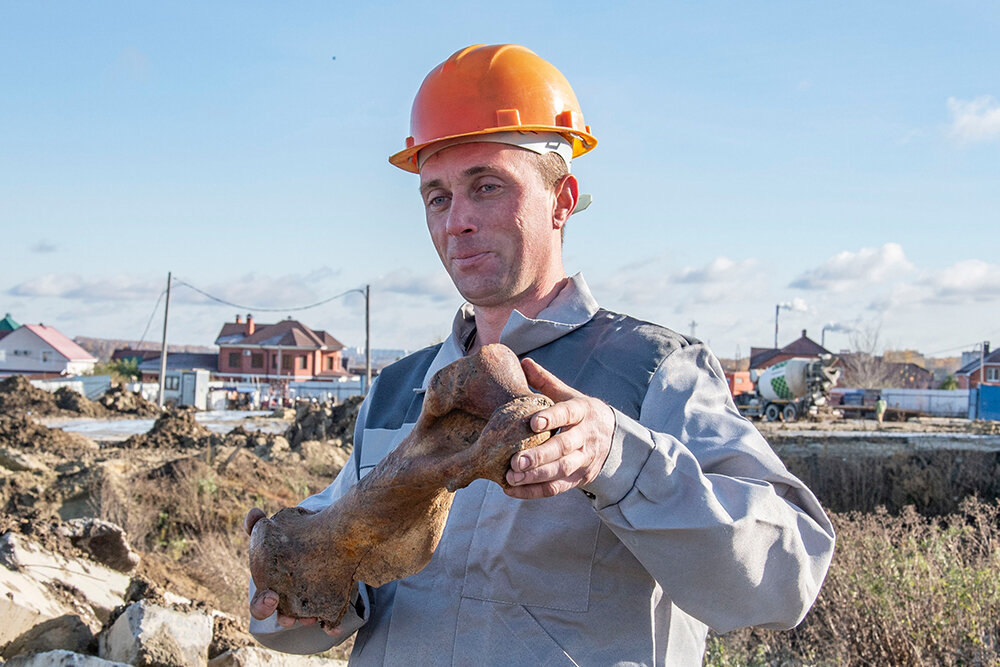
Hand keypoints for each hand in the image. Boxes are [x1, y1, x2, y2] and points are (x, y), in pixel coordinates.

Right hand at [243, 507, 343, 636]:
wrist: (326, 539)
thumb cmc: (292, 540)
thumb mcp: (274, 531)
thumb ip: (257, 525)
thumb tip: (253, 513)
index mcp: (271, 588)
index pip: (260, 605)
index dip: (262, 605)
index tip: (272, 597)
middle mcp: (288, 601)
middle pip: (284, 617)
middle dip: (285, 618)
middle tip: (290, 617)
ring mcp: (308, 604)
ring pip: (306, 619)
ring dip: (308, 619)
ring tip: (314, 616)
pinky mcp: (328, 603)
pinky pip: (330, 620)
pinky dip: (332, 625)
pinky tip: (336, 625)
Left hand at [504, 358, 613, 498]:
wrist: (613, 438)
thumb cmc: (580, 413)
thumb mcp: (568, 394)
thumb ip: (545, 381)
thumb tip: (524, 362)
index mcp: (583, 411)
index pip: (568, 413)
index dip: (552, 418)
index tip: (533, 422)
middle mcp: (586, 437)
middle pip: (564, 447)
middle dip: (540, 456)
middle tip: (515, 461)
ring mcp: (585, 460)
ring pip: (561, 470)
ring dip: (536, 476)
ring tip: (511, 477)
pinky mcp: (580, 478)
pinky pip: (557, 488)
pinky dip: (534, 491)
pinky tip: (512, 490)